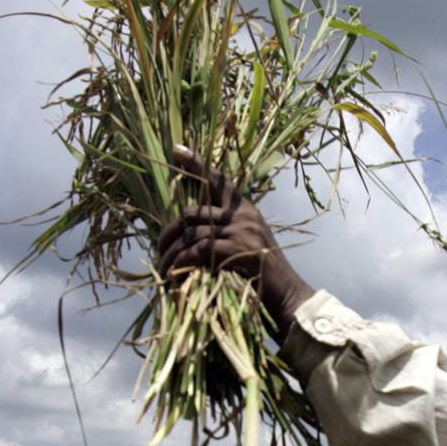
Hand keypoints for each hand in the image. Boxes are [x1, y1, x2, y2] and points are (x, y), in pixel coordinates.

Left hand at [156, 146, 315, 333]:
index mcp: (246, 209)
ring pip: (192, 233)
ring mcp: (241, 231)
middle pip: (192, 212)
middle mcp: (244, 215)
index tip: (176, 148)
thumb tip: (190, 231)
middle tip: (159, 251)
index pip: (219, 179)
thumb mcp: (248, 244)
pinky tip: (173, 274)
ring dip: (172, 253)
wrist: (287, 297)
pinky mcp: (236, 249)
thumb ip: (226, 231)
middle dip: (170, 233)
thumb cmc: (262, 276)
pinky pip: (197, 250)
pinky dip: (181, 263)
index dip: (196, 162)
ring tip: (163, 269)